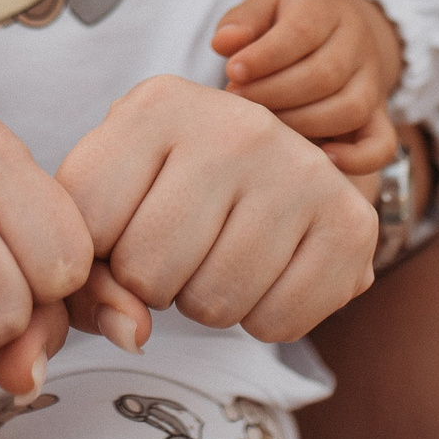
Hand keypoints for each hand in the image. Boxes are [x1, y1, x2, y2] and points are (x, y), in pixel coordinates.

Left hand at [56, 75, 378, 342]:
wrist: (271, 169)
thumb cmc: (167, 189)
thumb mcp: (109, 207)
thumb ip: (86, 280)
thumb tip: (133, 333)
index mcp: (158, 104)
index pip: (90, 225)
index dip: (98, 254)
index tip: (123, 227)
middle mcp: (236, 123)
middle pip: (149, 272)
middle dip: (152, 283)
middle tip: (180, 244)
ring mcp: (301, 167)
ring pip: (213, 304)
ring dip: (206, 302)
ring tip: (222, 252)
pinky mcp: (351, 220)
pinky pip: (277, 324)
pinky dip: (262, 319)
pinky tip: (267, 271)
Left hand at [212, 0, 403, 174]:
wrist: (344, 30)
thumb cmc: (290, 23)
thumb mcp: (265, 8)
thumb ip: (243, 22)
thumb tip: (223, 42)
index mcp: (326, 9)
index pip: (302, 32)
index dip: (265, 56)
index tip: (233, 72)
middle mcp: (357, 45)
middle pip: (325, 74)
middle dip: (274, 93)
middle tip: (238, 99)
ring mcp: (373, 82)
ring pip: (349, 109)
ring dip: (301, 123)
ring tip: (266, 123)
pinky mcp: (380, 116)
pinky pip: (383, 144)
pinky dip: (357, 158)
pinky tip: (322, 159)